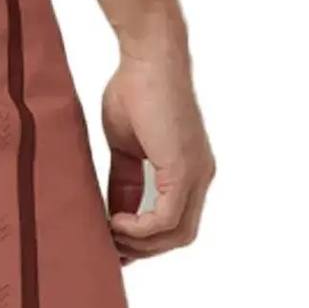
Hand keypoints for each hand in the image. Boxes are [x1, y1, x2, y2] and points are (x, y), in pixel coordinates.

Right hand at [103, 50, 214, 262]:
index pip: (173, 224)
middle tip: (109, 246)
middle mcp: (200, 177)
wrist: (146, 57)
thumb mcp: (124, 149)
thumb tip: (112, 213)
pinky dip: (138, 229)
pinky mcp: (183, 169)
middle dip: (142, 250)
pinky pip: (165, 220)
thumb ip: (123, 182)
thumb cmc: (133, 91)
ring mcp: (196, 174)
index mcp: (188, 171)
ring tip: (108, 232)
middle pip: (179, 237)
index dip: (143, 241)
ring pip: (176, 235)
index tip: (111, 242)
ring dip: (139, 244)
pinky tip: (114, 220)